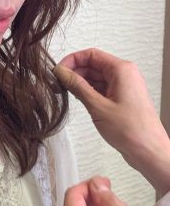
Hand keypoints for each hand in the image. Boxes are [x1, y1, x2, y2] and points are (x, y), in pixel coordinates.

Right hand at [53, 48, 169, 195]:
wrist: (148, 151)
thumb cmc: (131, 130)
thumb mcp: (97, 106)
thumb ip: (77, 86)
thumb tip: (61, 72)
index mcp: (121, 70)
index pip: (91, 55)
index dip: (72, 60)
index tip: (57, 72)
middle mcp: (124, 74)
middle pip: (92, 64)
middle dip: (74, 72)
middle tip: (57, 84)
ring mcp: (123, 86)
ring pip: (95, 76)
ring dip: (79, 82)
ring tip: (64, 93)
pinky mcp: (121, 98)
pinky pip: (101, 88)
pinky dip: (88, 91)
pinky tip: (78, 99)